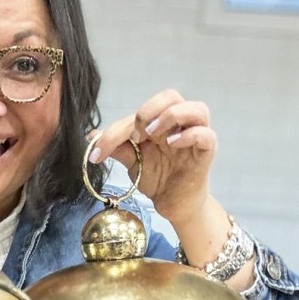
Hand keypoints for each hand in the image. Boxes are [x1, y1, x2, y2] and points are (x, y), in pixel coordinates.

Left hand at [90, 89, 215, 225]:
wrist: (173, 204)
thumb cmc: (157, 178)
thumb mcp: (133, 161)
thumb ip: (117, 147)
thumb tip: (92, 136)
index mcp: (160, 122)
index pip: (141, 112)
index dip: (116, 129)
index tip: (99, 152)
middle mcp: (179, 125)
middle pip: (172, 96)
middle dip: (149, 110)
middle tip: (136, 135)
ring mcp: (195, 137)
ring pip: (197, 108)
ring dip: (171, 116)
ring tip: (153, 135)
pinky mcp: (206, 152)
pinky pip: (206, 134)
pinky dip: (190, 135)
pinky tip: (173, 144)